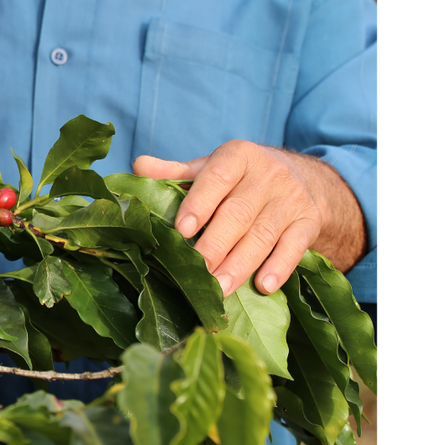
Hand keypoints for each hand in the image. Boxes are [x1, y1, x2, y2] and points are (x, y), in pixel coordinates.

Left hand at [132, 141, 366, 295]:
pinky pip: (295, 246)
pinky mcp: (309, 222)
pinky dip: (280, 267)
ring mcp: (291, 199)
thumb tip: (137, 167)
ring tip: (220, 289)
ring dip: (241, 264)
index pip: (218, 176)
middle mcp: (268, 174)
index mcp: (238, 155)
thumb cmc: (242, 178)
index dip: (200, 202)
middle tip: (197, 272)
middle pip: (239, 213)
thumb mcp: (211, 168)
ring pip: (263, 234)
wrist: (304, 179)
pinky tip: (264, 286)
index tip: (182, 230)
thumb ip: (175, 173)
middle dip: (216, 244)